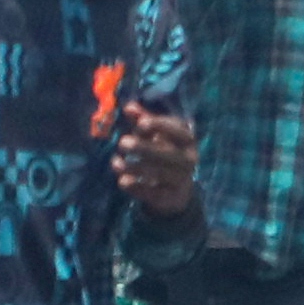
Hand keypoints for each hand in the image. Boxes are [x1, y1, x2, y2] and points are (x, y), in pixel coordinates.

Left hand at [114, 103, 197, 218]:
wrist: (176, 190)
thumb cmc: (163, 153)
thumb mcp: (156, 135)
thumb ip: (144, 121)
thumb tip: (128, 107)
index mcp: (187, 141)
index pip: (179, 132)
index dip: (161, 126)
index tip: (141, 123)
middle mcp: (188, 160)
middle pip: (168, 154)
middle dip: (144, 148)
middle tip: (122, 143)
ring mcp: (181, 180)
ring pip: (158, 174)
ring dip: (135, 168)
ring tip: (115, 163)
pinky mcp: (170, 197)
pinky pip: (154, 193)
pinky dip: (137, 188)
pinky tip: (122, 181)